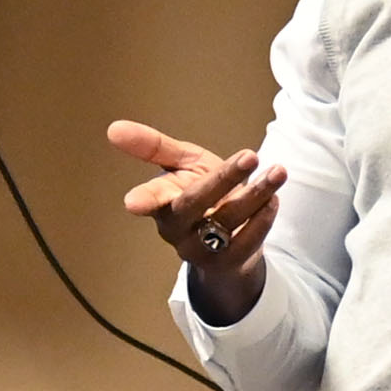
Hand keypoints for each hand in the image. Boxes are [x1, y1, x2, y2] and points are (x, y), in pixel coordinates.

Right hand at [109, 119, 288, 327]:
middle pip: (196, 203)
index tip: (132, 203)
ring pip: (228, 220)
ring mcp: (201, 249)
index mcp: (161, 203)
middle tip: (250, 154)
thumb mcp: (181, 165)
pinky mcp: (228, 262)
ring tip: (278, 172)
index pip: (151, 197)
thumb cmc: (201, 192)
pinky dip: (263, 219)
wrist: (230, 236)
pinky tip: (274, 198)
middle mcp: (177, 229)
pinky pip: (248, 241)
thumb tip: (113, 128)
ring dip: (256, 194)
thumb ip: (154, 147)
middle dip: (223, 179)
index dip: (143, 199)